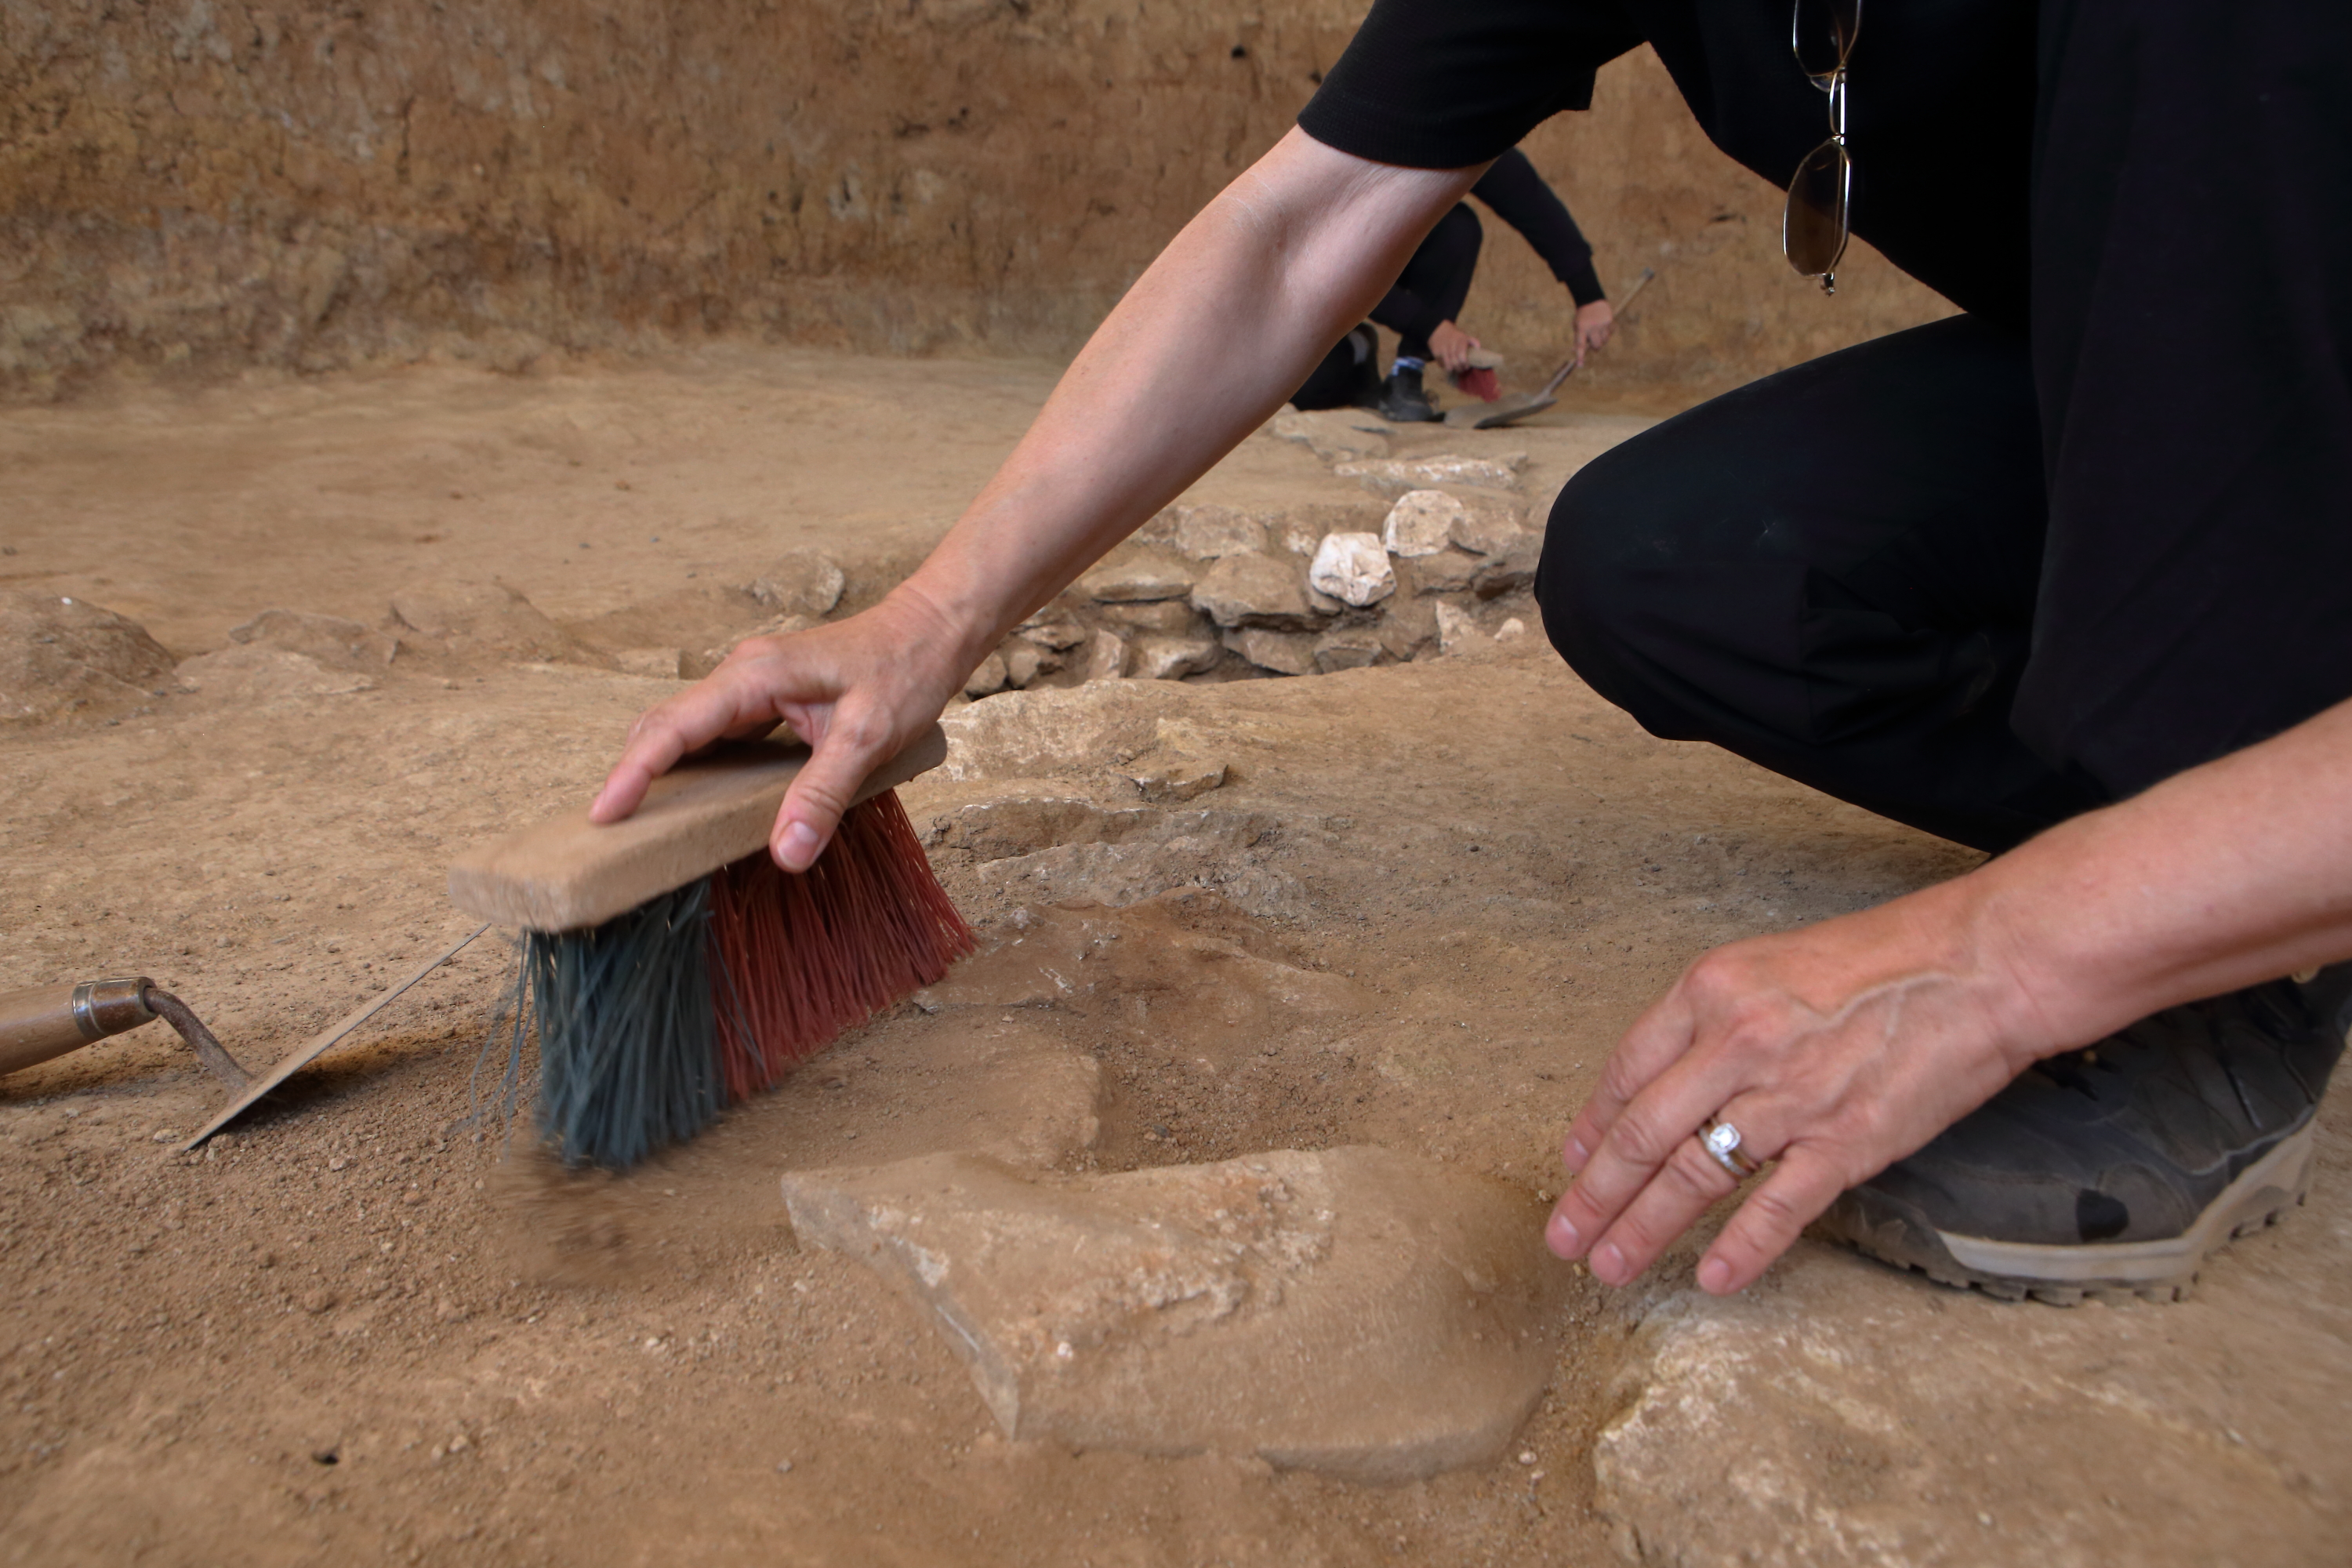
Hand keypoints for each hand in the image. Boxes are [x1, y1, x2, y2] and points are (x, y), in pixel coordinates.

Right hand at [589, 587, 969, 870]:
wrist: (933, 630)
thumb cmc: (905, 671)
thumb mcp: (870, 737)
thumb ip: (824, 794)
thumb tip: (785, 854)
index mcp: (755, 676)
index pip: (676, 726)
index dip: (634, 771)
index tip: (604, 813)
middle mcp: (743, 675)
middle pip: (665, 725)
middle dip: (632, 774)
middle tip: (610, 832)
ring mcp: (752, 685)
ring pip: (686, 728)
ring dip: (658, 770)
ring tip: (637, 823)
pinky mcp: (767, 699)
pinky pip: (714, 733)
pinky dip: (693, 765)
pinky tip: (695, 800)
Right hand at [1427, 319, 1480, 374]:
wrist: (1439, 330)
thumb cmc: (1455, 336)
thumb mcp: (1465, 336)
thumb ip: (1473, 341)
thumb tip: (1478, 348)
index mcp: (1460, 340)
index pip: (1461, 356)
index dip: (1464, 364)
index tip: (1467, 366)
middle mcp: (1450, 345)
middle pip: (1455, 363)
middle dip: (1460, 368)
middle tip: (1462, 369)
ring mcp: (1442, 349)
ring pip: (1448, 366)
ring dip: (1453, 370)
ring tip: (1456, 369)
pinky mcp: (1436, 353)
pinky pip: (1442, 365)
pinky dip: (1446, 366)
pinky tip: (1449, 364)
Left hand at [1545, 880, 2041, 1293]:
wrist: (1977, 965)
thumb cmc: (1882, 959)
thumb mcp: (1769, 964)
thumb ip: (1715, 1019)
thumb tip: (1667, 1078)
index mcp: (1711, 992)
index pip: (1625, 1070)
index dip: (1592, 1127)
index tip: (1573, 1164)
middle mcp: (1738, 1044)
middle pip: (1643, 1132)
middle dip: (1594, 1195)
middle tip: (1564, 1236)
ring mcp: (1790, 1098)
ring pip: (1692, 1176)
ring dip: (1643, 1229)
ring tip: (1611, 1264)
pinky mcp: (1845, 1143)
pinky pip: (1776, 1208)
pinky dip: (1739, 1250)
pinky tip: (1710, 1278)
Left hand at [1573, 300, 1613, 365]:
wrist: (1591, 299)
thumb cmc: (1582, 316)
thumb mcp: (1577, 325)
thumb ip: (1578, 338)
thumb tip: (1574, 351)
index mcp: (1581, 328)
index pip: (1580, 345)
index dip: (1580, 356)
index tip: (1580, 365)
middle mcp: (1592, 327)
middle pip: (1596, 345)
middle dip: (1595, 347)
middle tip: (1593, 345)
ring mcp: (1601, 324)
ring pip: (1604, 341)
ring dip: (1601, 340)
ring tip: (1597, 332)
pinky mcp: (1609, 321)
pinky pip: (1610, 333)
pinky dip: (1607, 333)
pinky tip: (1603, 326)